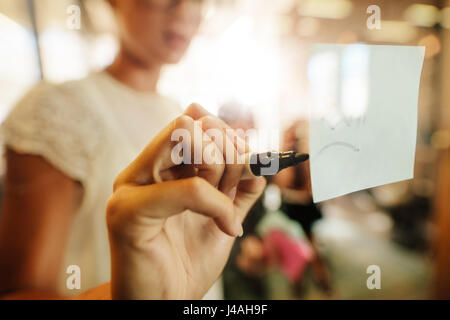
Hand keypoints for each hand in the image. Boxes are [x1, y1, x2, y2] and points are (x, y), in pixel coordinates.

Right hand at [106, 104, 265, 298]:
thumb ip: (238, 189)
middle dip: (225, 149)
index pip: (193, 121)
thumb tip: (259, 162)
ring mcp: (131, 187)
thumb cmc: (187, 263)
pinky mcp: (127, 212)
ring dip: (222, 169)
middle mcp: (142, 171)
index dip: (227, 134)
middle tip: (234, 185)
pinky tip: (228, 228)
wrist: (165, 304)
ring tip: (226, 207)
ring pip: (185, 139)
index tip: (247, 159)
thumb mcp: (223, 218)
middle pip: (189, 123)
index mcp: (160, 169)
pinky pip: (190, 189)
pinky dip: (219, 204)